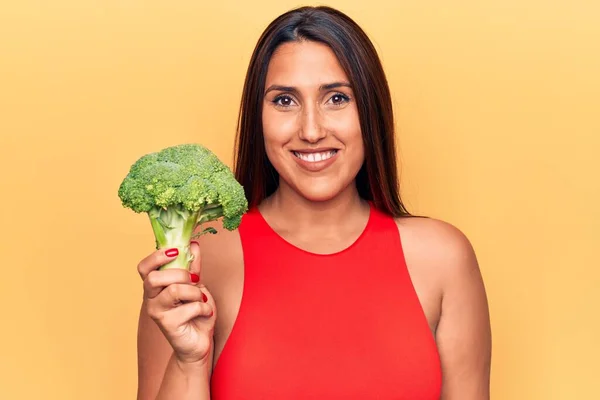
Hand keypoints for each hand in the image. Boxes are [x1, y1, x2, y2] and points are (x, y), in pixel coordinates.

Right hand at [137, 242, 215, 364]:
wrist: (199, 341)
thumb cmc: (195, 312)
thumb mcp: (196, 285)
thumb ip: (193, 266)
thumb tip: (193, 244)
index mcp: (155, 286)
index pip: (143, 267)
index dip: (156, 256)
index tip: (175, 251)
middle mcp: (150, 299)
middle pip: (155, 278)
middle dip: (181, 274)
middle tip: (195, 281)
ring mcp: (157, 313)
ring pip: (174, 290)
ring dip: (195, 292)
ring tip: (201, 299)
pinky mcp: (167, 326)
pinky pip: (190, 307)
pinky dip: (204, 307)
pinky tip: (205, 312)